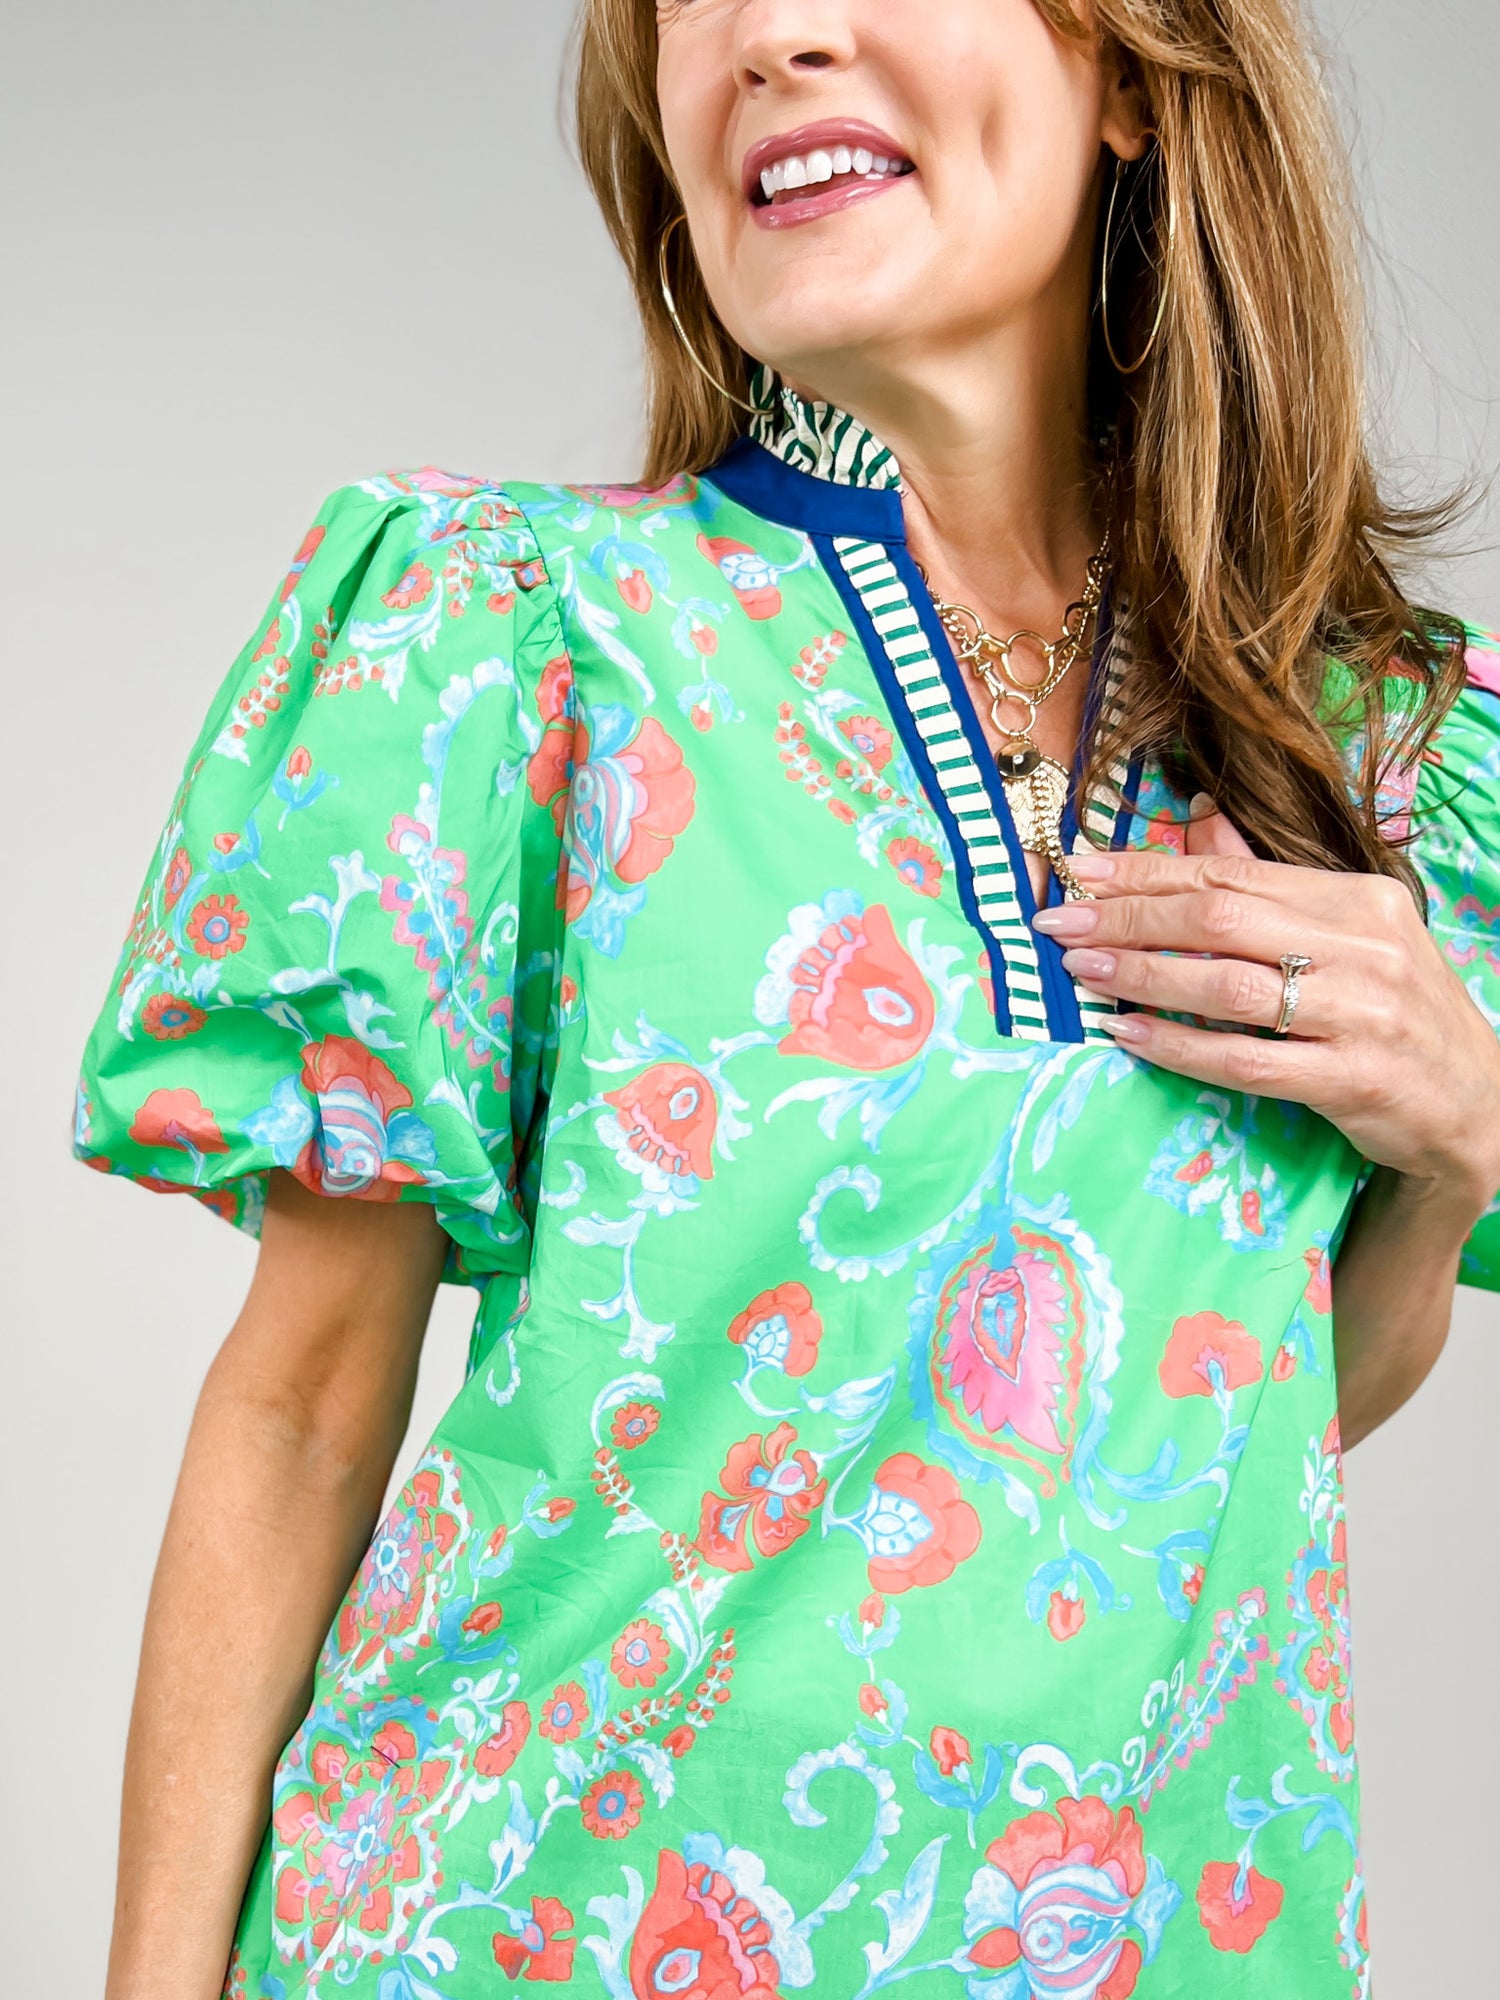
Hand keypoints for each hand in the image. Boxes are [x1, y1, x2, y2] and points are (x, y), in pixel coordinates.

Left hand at [1034, 797, 1499, 1226]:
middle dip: (1128, 917)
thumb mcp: (1350, 933)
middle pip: (1221, 916)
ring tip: (1079, 972)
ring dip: (1142, 976)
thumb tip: (1197, 816)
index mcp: (1358, 898)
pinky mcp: (1352, 1079)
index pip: (1231, 870)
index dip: (1147, 870)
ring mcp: (1362, 1014)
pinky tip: (1126, 1035)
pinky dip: (1177, 1046)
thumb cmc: (1397, 1011)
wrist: (1478, 1104)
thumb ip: (1271, 882)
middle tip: (1059, 922)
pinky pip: (1245, 1060)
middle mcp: (1364, 947)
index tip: (1078, 870)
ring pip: (1226, 985)